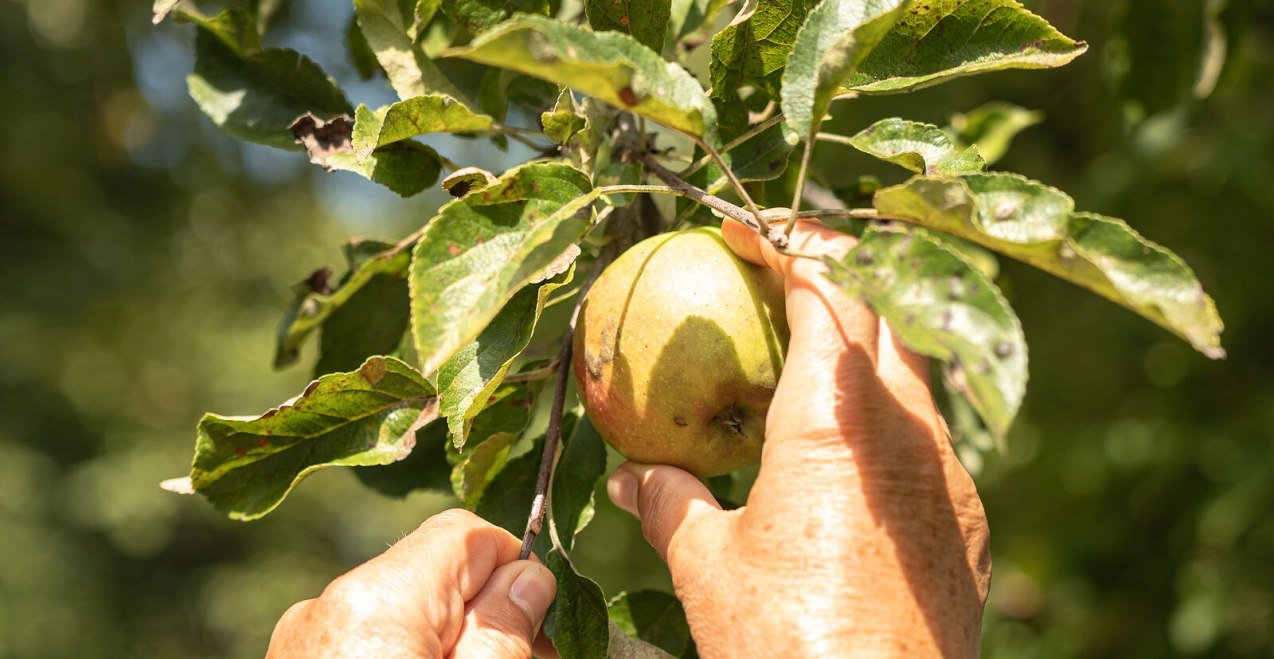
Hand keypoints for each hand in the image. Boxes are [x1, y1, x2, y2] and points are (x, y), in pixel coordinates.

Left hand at [267, 509, 555, 657]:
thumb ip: (502, 633)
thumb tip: (528, 578)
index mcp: (376, 598)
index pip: (468, 533)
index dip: (517, 571)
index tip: (546, 626)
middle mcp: (328, 604)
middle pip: (435, 574)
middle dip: (485, 613)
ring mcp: (301, 640)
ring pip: (401, 613)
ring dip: (447, 639)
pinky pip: (364, 642)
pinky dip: (404, 653)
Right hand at [606, 219, 990, 656]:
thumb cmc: (785, 641)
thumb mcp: (705, 567)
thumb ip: (669, 504)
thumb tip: (635, 477)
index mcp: (835, 419)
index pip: (826, 288)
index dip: (788, 243)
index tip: (743, 233)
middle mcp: (906, 428)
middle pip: (882, 310)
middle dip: (834, 276)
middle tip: (777, 275)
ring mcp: (949, 472)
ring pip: (913, 370)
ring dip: (864, 345)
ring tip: (812, 356)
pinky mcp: (968, 517)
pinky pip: (929, 435)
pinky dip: (886, 414)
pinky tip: (849, 453)